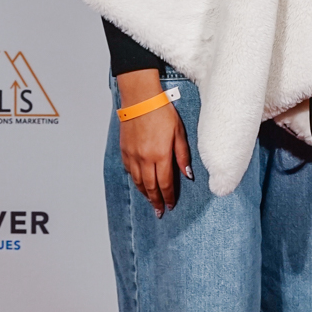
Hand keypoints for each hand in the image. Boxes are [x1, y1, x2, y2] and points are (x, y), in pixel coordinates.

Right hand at [117, 70, 192, 215]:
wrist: (141, 99)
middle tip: (159, 211)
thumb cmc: (162, 112)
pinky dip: (135, 180)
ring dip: (145, 193)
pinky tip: (139, 182)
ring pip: (138, 181)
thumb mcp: (179, 133)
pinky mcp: (124, 150)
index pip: (165, 184)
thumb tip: (188, 175)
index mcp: (160, 155)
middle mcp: (144, 158)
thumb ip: (183, 156)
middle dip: (156, 201)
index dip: (168, 197)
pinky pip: (129, 170)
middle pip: (150, 187)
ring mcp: (132, 155)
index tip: (171, 206)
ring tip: (150, 200)